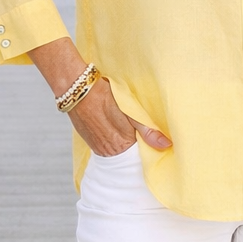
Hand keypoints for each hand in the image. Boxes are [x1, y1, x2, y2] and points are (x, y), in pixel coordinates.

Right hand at [26, 37, 171, 156]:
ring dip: (122, 140)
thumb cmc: (104, 96)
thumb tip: (166, 145)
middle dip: (135, 143)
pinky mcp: (88, 140)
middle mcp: (107, 151)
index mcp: (121, 146)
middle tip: (140, 129)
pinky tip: (112, 125)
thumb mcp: (130, 110)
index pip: (141, 153)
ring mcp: (96, 147)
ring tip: (125, 125)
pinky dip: (111, 137)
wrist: (76, 88)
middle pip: (128, 152)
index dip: (147, 144)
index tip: (152, 136)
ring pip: (116, 148)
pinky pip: (105, 144)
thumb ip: (147, 130)